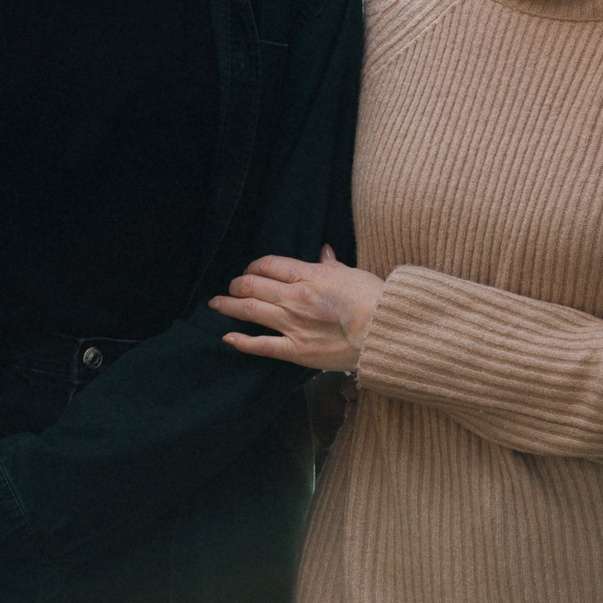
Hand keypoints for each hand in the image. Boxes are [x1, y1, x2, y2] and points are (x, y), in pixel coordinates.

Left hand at [211, 245, 383, 371]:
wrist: (385, 332)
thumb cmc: (374, 300)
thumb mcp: (352, 273)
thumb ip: (332, 265)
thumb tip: (323, 252)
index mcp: (310, 275)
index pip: (269, 265)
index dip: (254, 266)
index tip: (251, 269)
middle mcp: (295, 297)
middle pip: (252, 285)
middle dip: (236, 284)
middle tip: (231, 286)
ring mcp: (293, 324)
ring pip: (249, 311)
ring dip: (228, 305)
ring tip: (217, 304)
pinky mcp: (296, 350)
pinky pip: (261, 345)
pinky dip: (241, 341)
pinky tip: (228, 337)